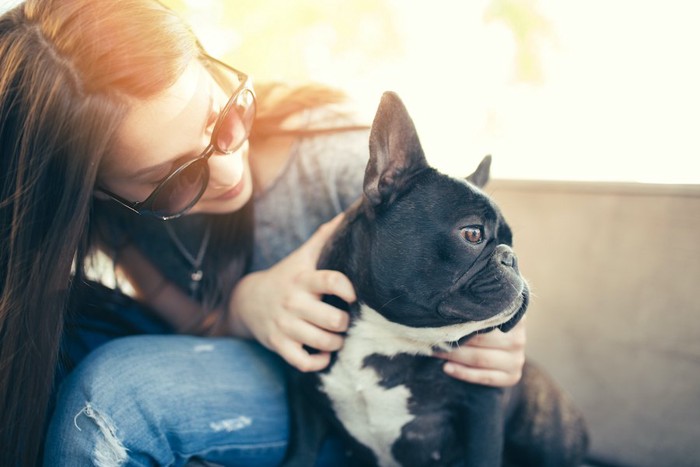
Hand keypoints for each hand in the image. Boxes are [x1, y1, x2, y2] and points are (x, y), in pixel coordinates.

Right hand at [227, 215, 355, 371]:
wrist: (247, 300)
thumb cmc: (286, 277)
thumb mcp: (302, 257)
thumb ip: (324, 238)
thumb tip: (348, 214)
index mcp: (303, 280)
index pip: (330, 281)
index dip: (347, 289)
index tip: (354, 295)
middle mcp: (294, 302)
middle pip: (332, 320)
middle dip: (346, 324)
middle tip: (345, 321)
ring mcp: (285, 325)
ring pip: (322, 342)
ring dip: (336, 343)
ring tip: (337, 336)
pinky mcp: (279, 345)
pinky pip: (304, 362)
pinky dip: (319, 362)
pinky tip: (324, 353)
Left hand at [433, 317, 526, 386]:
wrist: (499, 352)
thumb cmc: (485, 327)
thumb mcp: (485, 314)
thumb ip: (475, 310)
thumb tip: (448, 303)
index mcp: (513, 317)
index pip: (486, 318)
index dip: (463, 319)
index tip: (441, 319)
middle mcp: (518, 338)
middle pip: (481, 340)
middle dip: (455, 338)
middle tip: (434, 336)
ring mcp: (517, 359)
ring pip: (480, 358)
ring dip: (454, 356)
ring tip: (435, 351)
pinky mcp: (512, 377)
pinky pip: (484, 377)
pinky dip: (463, 373)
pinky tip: (446, 368)